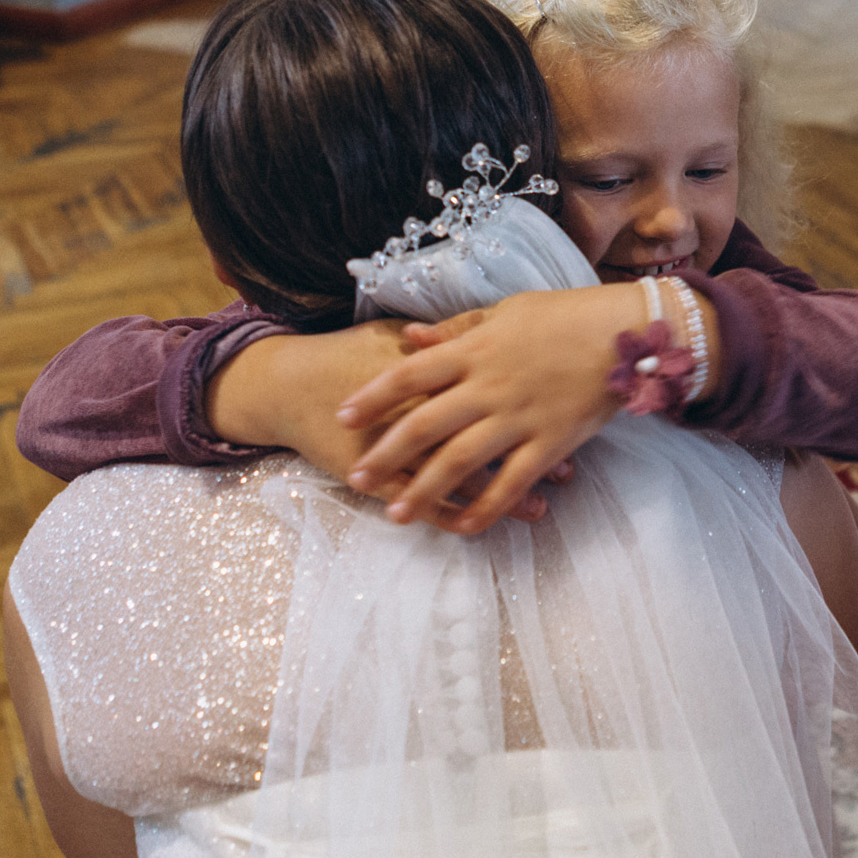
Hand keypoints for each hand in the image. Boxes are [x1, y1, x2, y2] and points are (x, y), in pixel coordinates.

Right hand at [209, 321, 553, 530]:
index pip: (494, 389)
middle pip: (489, 436)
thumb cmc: (348, 354)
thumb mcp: (400, 335)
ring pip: (462, 476)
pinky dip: (457, 514)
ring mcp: (400, 448)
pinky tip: (482, 526)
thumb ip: (443, 337)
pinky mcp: (379, 477)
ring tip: (541, 507)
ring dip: (504, 495)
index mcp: (434, 370)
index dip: (532, 403)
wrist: (289, 383)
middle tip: (568, 471)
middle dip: (530, 455)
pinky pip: (425, 503)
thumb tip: (488, 331)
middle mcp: (423, 410)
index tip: (569, 414)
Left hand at [339, 284, 651, 533]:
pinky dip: (488, 508)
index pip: (409, 374)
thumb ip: (455, 330)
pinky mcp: (551, 443)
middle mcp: (490, 387)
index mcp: (475, 350)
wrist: (628, 332)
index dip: (372, 396)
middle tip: (355, 478)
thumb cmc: (565, 315)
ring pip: (462, 461)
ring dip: (426, 490)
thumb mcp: (505, 311)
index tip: (342, 417)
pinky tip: (465, 527)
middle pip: (425, 425)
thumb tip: (408, 339)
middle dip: (386, 454)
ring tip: (397, 515)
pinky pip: (513, 483)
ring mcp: (520, 418)